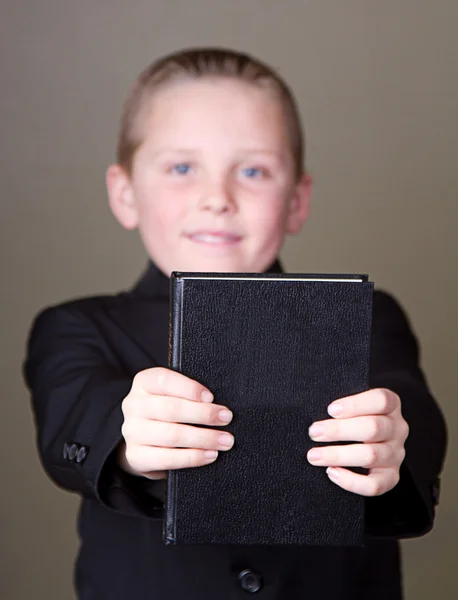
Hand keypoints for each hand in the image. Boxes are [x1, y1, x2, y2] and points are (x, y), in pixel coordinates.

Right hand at [118, 367, 233, 479]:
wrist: (143, 440)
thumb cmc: (167, 411)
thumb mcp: (172, 394)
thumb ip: (188, 393)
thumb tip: (218, 404)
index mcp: (144, 383)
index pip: (164, 380)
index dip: (190, 388)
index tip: (211, 397)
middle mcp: (134, 405)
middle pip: (171, 409)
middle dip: (204, 414)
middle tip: (226, 418)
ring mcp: (133, 432)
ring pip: (172, 435)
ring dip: (204, 438)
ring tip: (225, 440)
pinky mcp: (136, 456)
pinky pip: (168, 459)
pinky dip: (193, 458)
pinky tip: (210, 455)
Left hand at [307, 388, 408, 495]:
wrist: (361, 440)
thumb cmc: (350, 417)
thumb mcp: (350, 405)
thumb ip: (341, 405)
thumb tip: (313, 406)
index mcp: (391, 405)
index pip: (381, 400)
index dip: (355, 404)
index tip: (330, 410)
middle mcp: (398, 429)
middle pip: (374, 428)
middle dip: (339, 430)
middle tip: (314, 432)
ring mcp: (396, 454)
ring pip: (371, 455)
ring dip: (338, 455)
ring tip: (314, 455)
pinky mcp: (390, 477)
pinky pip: (375, 485)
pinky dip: (351, 481)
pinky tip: (331, 472)